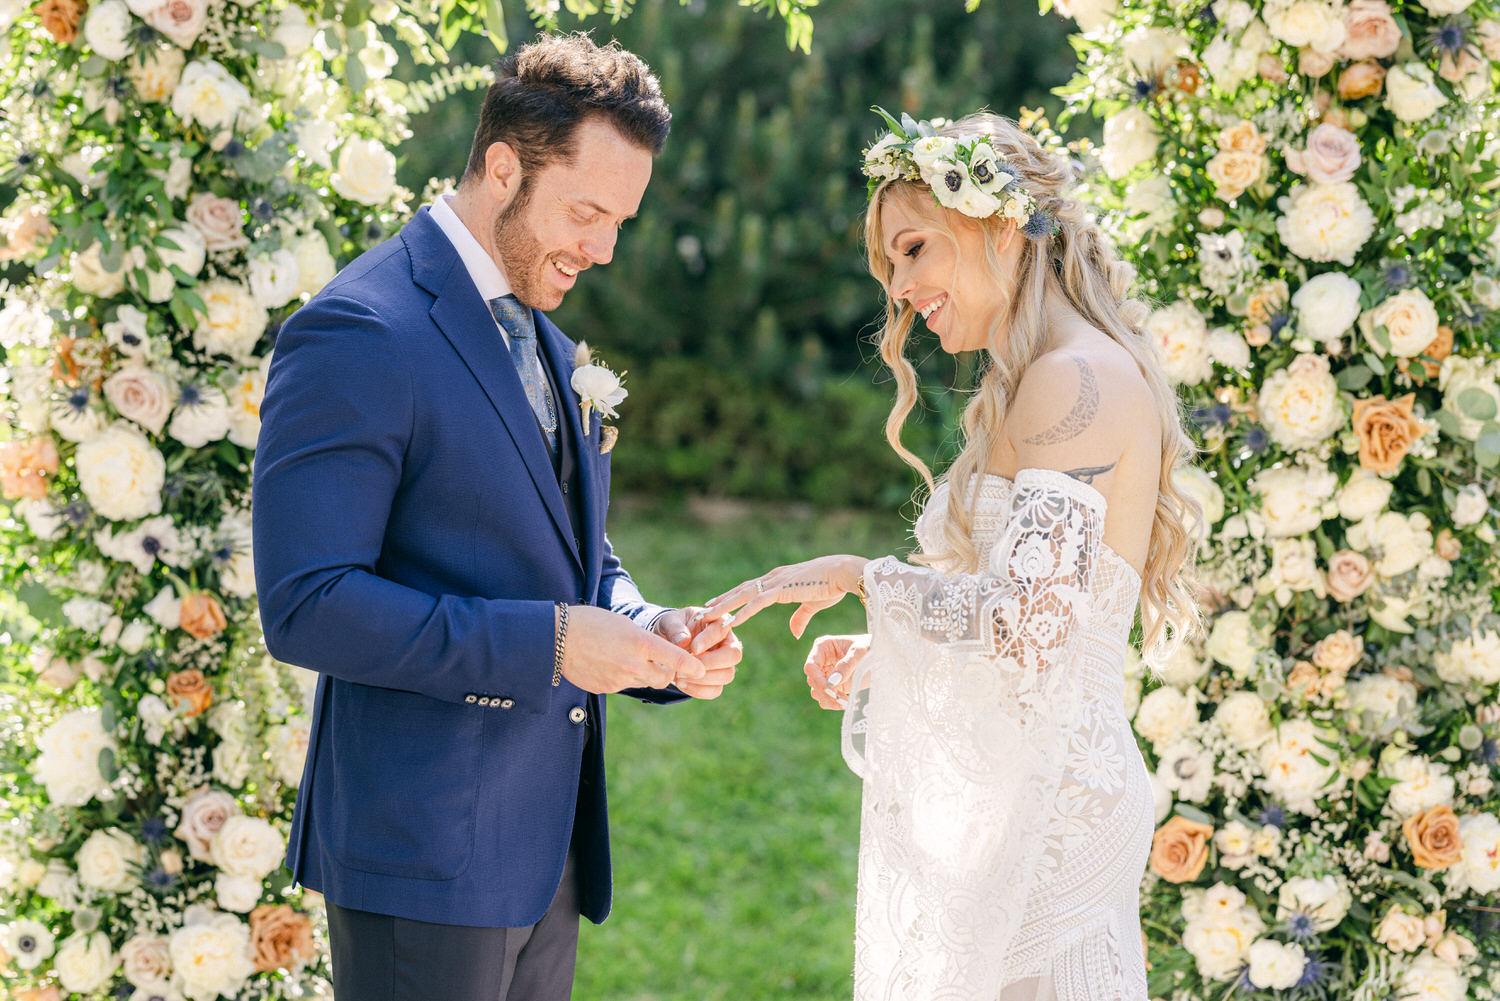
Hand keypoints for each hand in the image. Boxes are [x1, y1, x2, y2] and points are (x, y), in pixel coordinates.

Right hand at [560, 605, 706, 694]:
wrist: (555, 638)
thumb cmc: (589, 622)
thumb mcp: (622, 623)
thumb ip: (643, 640)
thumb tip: (657, 656)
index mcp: (639, 642)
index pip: (676, 658)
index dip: (691, 666)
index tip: (701, 670)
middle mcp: (632, 664)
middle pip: (664, 678)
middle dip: (667, 673)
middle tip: (661, 662)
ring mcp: (619, 679)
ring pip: (644, 682)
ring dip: (644, 674)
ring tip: (625, 657)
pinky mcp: (606, 688)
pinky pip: (623, 685)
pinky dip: (622, 677)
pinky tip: (607, 663)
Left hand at [652, 606, 742, 699]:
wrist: (669, 643)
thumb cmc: (673, 628)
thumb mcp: (669, 621)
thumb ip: (675, 628)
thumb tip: (683, 641)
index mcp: (719, 622)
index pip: (721, 631)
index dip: (708, 640)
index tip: (693, 648)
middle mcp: (728, 643)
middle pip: (734, 656)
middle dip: (710, 663)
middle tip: (688, 665)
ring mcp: (725, 663)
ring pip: (727, 675)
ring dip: (703, 679)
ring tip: (679, 675)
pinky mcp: (718, 680)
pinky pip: (715, 690)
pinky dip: (698, 690)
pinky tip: (681, 684)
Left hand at [702, 554, 867, 636]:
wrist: (845, 572)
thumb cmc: (832, 585)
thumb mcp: (813, 605)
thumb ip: (800, 617)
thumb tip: (793, 633)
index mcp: (777, 580)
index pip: (747, 591)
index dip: (729, 600)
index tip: (712, 609)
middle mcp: (772, 578)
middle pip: (738, 593)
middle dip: (718, 606)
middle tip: (699, 618)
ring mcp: (775, 582)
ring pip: (742, 597)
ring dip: (722, 610)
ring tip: (704, 620)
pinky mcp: (782, 589)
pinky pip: (757, 603)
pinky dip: (742, 613)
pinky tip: (729, 622)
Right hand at [804, 633, 868, 709]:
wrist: (883, 655)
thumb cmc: (871, 646)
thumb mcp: (861, 651)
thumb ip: (846, 665)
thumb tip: (831, 682)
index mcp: (823, 646)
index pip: (811, 666)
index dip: (818, 680)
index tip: (831, 690)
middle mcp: (821, 660)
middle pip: (813, 681)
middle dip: (826, 692)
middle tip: (843, 699)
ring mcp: (826, 674)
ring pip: (817, 692)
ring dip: (829, 699)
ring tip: (846, 701)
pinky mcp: (833, 686)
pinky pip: (826, 698)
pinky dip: (833, 703)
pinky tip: (846, 702)